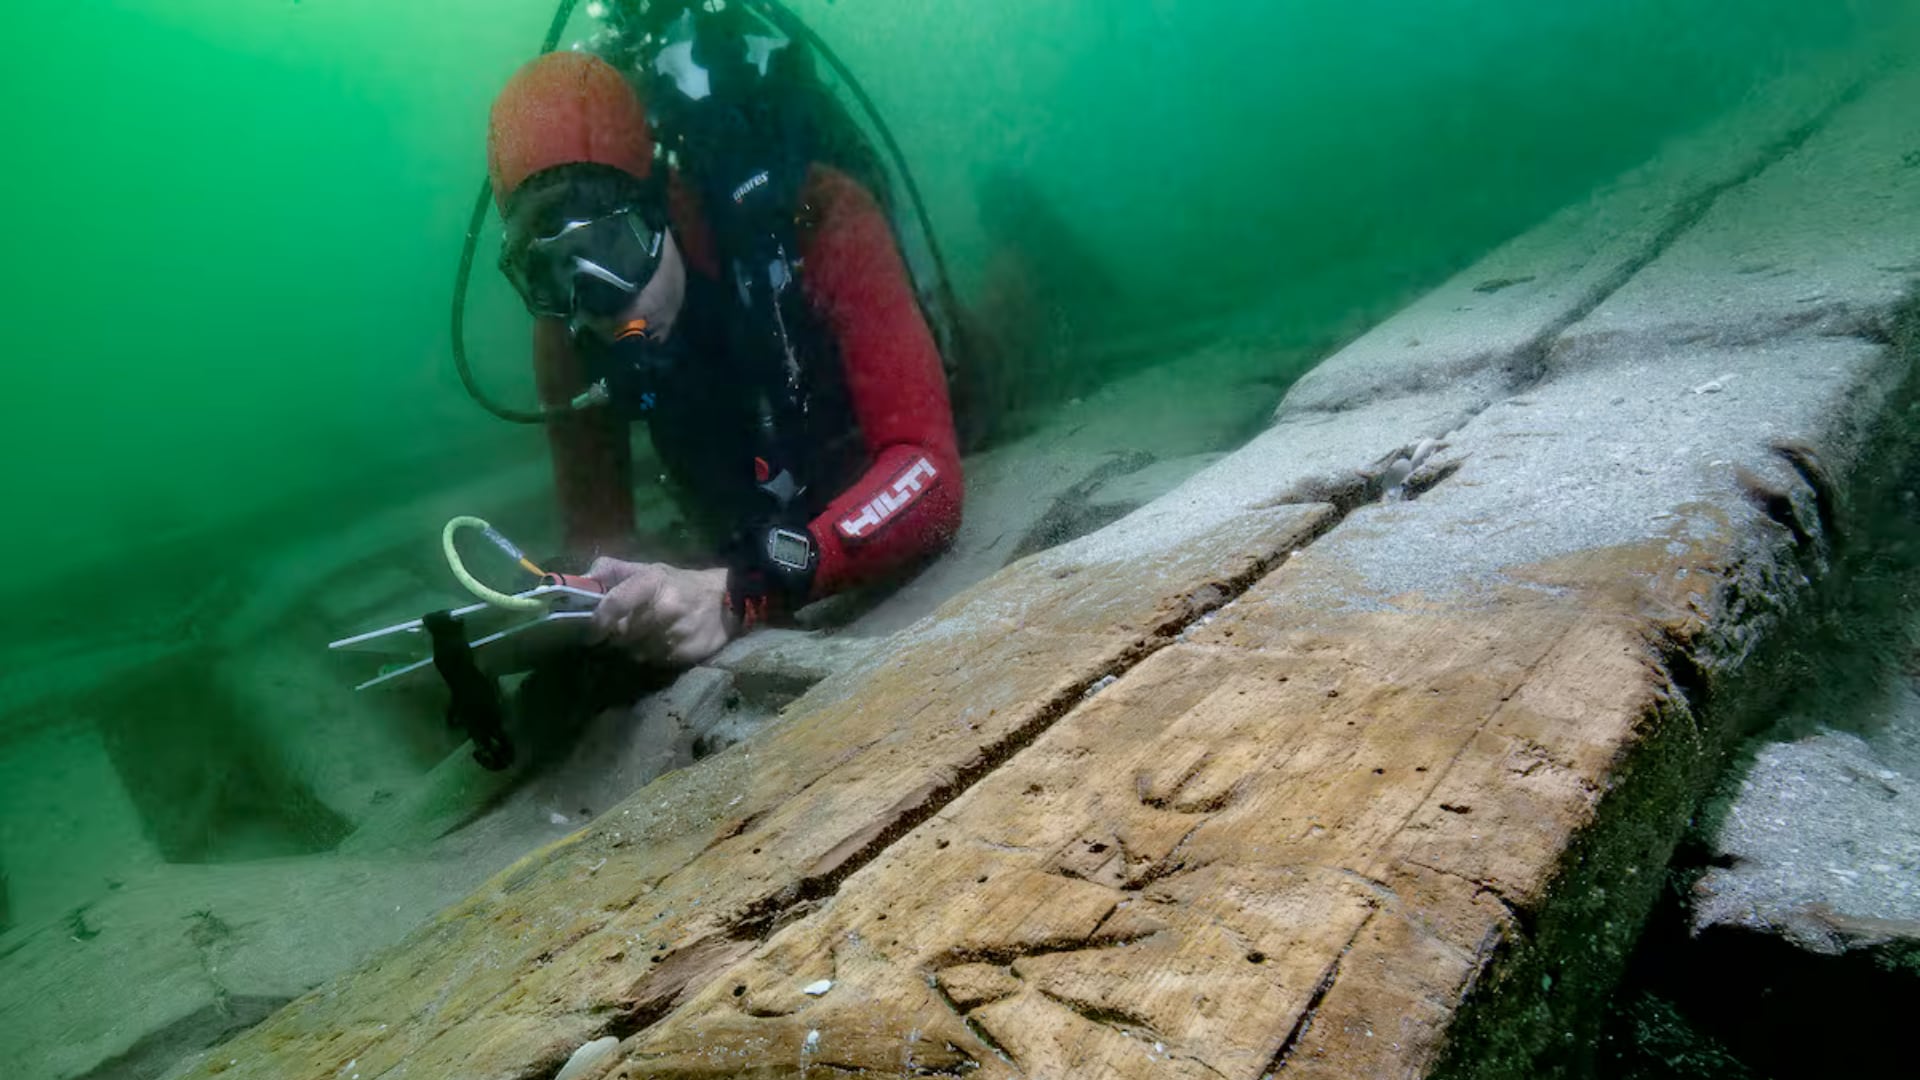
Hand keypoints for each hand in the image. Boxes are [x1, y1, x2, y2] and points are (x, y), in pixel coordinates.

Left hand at [585, 558, 740, 667]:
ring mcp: (675, 633)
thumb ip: (612, 570)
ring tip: (647, 635)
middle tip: (623, 629)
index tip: (590, 633)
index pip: (615, 603)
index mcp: (652, 581)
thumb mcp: (650, 569)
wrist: (729, 602)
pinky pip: (653, 661)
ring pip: (635, 651)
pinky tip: (662, 643)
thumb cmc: (681, 584)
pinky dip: (651, 655)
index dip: (597, 621)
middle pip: (621, 634)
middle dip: (616, 635)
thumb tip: (581, 580)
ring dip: (634, 647)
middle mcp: (664, 607)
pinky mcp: (683, 654)